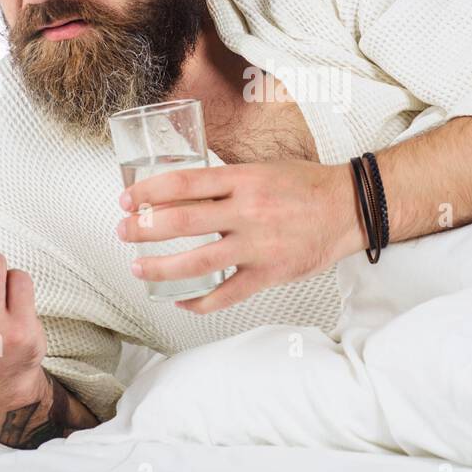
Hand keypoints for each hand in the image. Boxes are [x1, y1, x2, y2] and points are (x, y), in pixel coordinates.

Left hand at [116, 160, 366, 313]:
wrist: (348, 208)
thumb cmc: (305, 185)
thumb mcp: (261, 169)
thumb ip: (225, 180)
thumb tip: (180, 190)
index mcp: (243, 180)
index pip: (184, 183)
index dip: (148, 191)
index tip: (127, 199)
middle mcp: (247, 211)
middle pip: (181, 222)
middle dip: (144, 229)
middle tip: (123, 232)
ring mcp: (257, 246)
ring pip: (197, 263)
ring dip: (161, 268)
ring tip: (139, 269)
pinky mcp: (268, 274)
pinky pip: (225, 295)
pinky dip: (198, 302)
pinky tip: (180, 301)